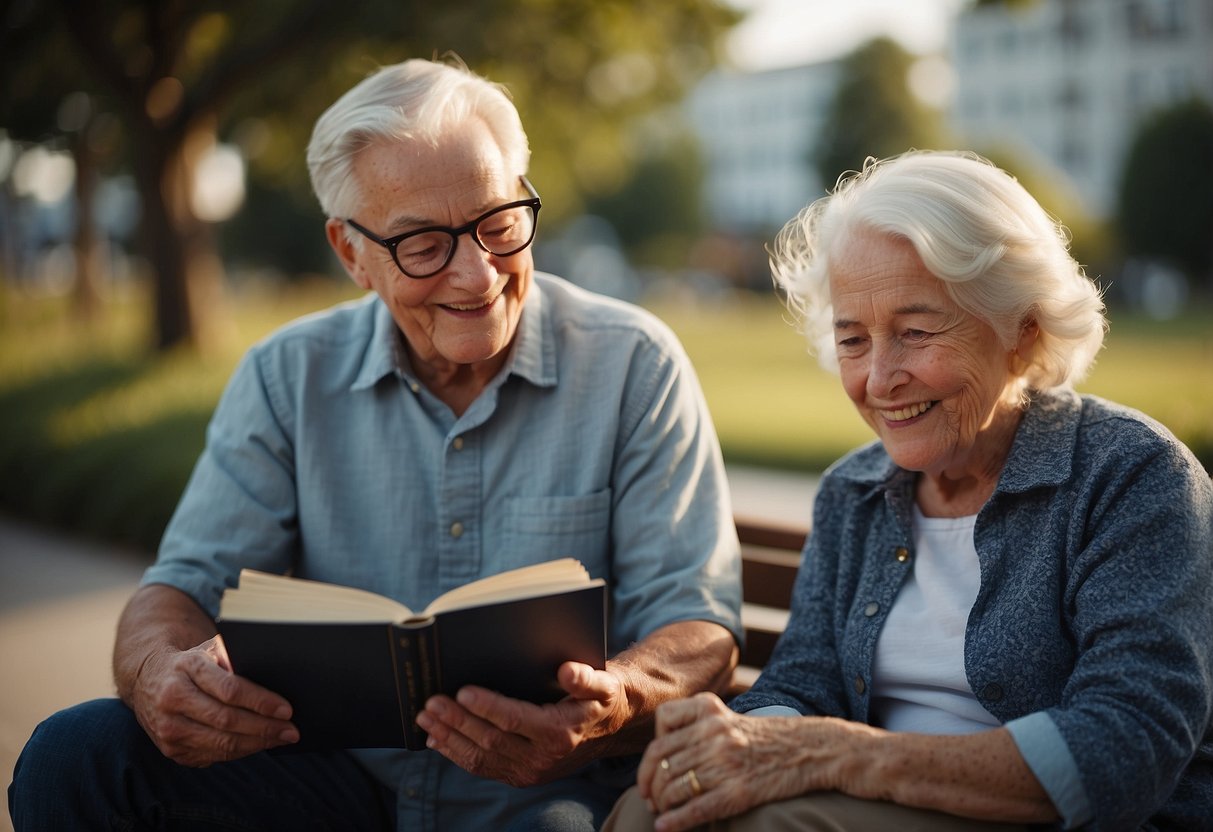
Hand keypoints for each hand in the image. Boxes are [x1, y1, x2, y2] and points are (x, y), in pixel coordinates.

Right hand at [128, 635, 299, 766]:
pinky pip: (213, 756)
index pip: (230, 690)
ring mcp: (169, 729)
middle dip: (265, 727)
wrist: (148, 679)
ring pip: (221, 743)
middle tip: (291, 730)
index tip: (286, 709)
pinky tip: (258, 744)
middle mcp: (173, 700)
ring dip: (257, 744)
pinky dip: (240, 752)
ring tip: (281, 738)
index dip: (261, 702)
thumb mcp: (209, 649)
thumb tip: (269, 671)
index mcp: (186, 669)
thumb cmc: (191, 662)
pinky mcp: (171, 750)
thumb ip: (234, 656)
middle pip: (227, 721)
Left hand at [416, 660, 626, 786]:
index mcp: (560, 732)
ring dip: (449, 737)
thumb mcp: (603, 684)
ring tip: (426, 718)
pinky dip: (455, 754)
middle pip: (490, 739)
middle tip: (431, 702)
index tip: (462, 691)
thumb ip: (587, 677)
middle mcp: (542, 756)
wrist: (607, 730)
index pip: (515, 719)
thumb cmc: (600, 699)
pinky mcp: (519, 776)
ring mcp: (529, 770)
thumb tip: (567, 670)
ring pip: (480, 757)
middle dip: (457, 720)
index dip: (487, 706)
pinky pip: (482, 767)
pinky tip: (436, 739)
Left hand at [638, 693, 866, 831]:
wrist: (814, 749)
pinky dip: (676, 821)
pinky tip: (665, 827)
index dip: (647, 762)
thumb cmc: (769, 738)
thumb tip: (660, 754)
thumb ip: (698, 726)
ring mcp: (726, 762)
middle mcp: (715, 733)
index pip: (660, 735)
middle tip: (650, 801)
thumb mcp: (731, 718)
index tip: (648, 777)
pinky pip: (697, 808)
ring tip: (662, 813)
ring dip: (662, 805)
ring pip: (675, 786)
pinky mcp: (739, 791)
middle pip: (662, 763)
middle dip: (650, 787)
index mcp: (710, 710)